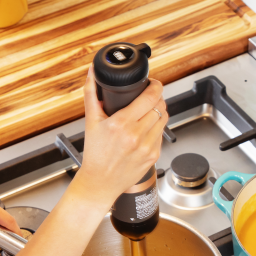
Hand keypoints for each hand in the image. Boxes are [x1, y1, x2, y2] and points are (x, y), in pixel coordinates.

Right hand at [78, 66, 167, 203]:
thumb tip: (92, 72)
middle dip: (157, 97)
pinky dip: (156, 128)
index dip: (155, 85)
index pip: (150, 96)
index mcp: (121, 124)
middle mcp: (137, 135)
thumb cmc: (95, 153)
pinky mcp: (154, 155)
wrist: (100, 182)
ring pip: (165, 118)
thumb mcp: (91, 121)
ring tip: (148, 111)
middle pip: (160, 105)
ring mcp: (147, 147)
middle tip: (149, 96)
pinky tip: (146, 128)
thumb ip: (92, 93)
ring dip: (159, 111)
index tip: (152, 83)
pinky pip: (162, 134)